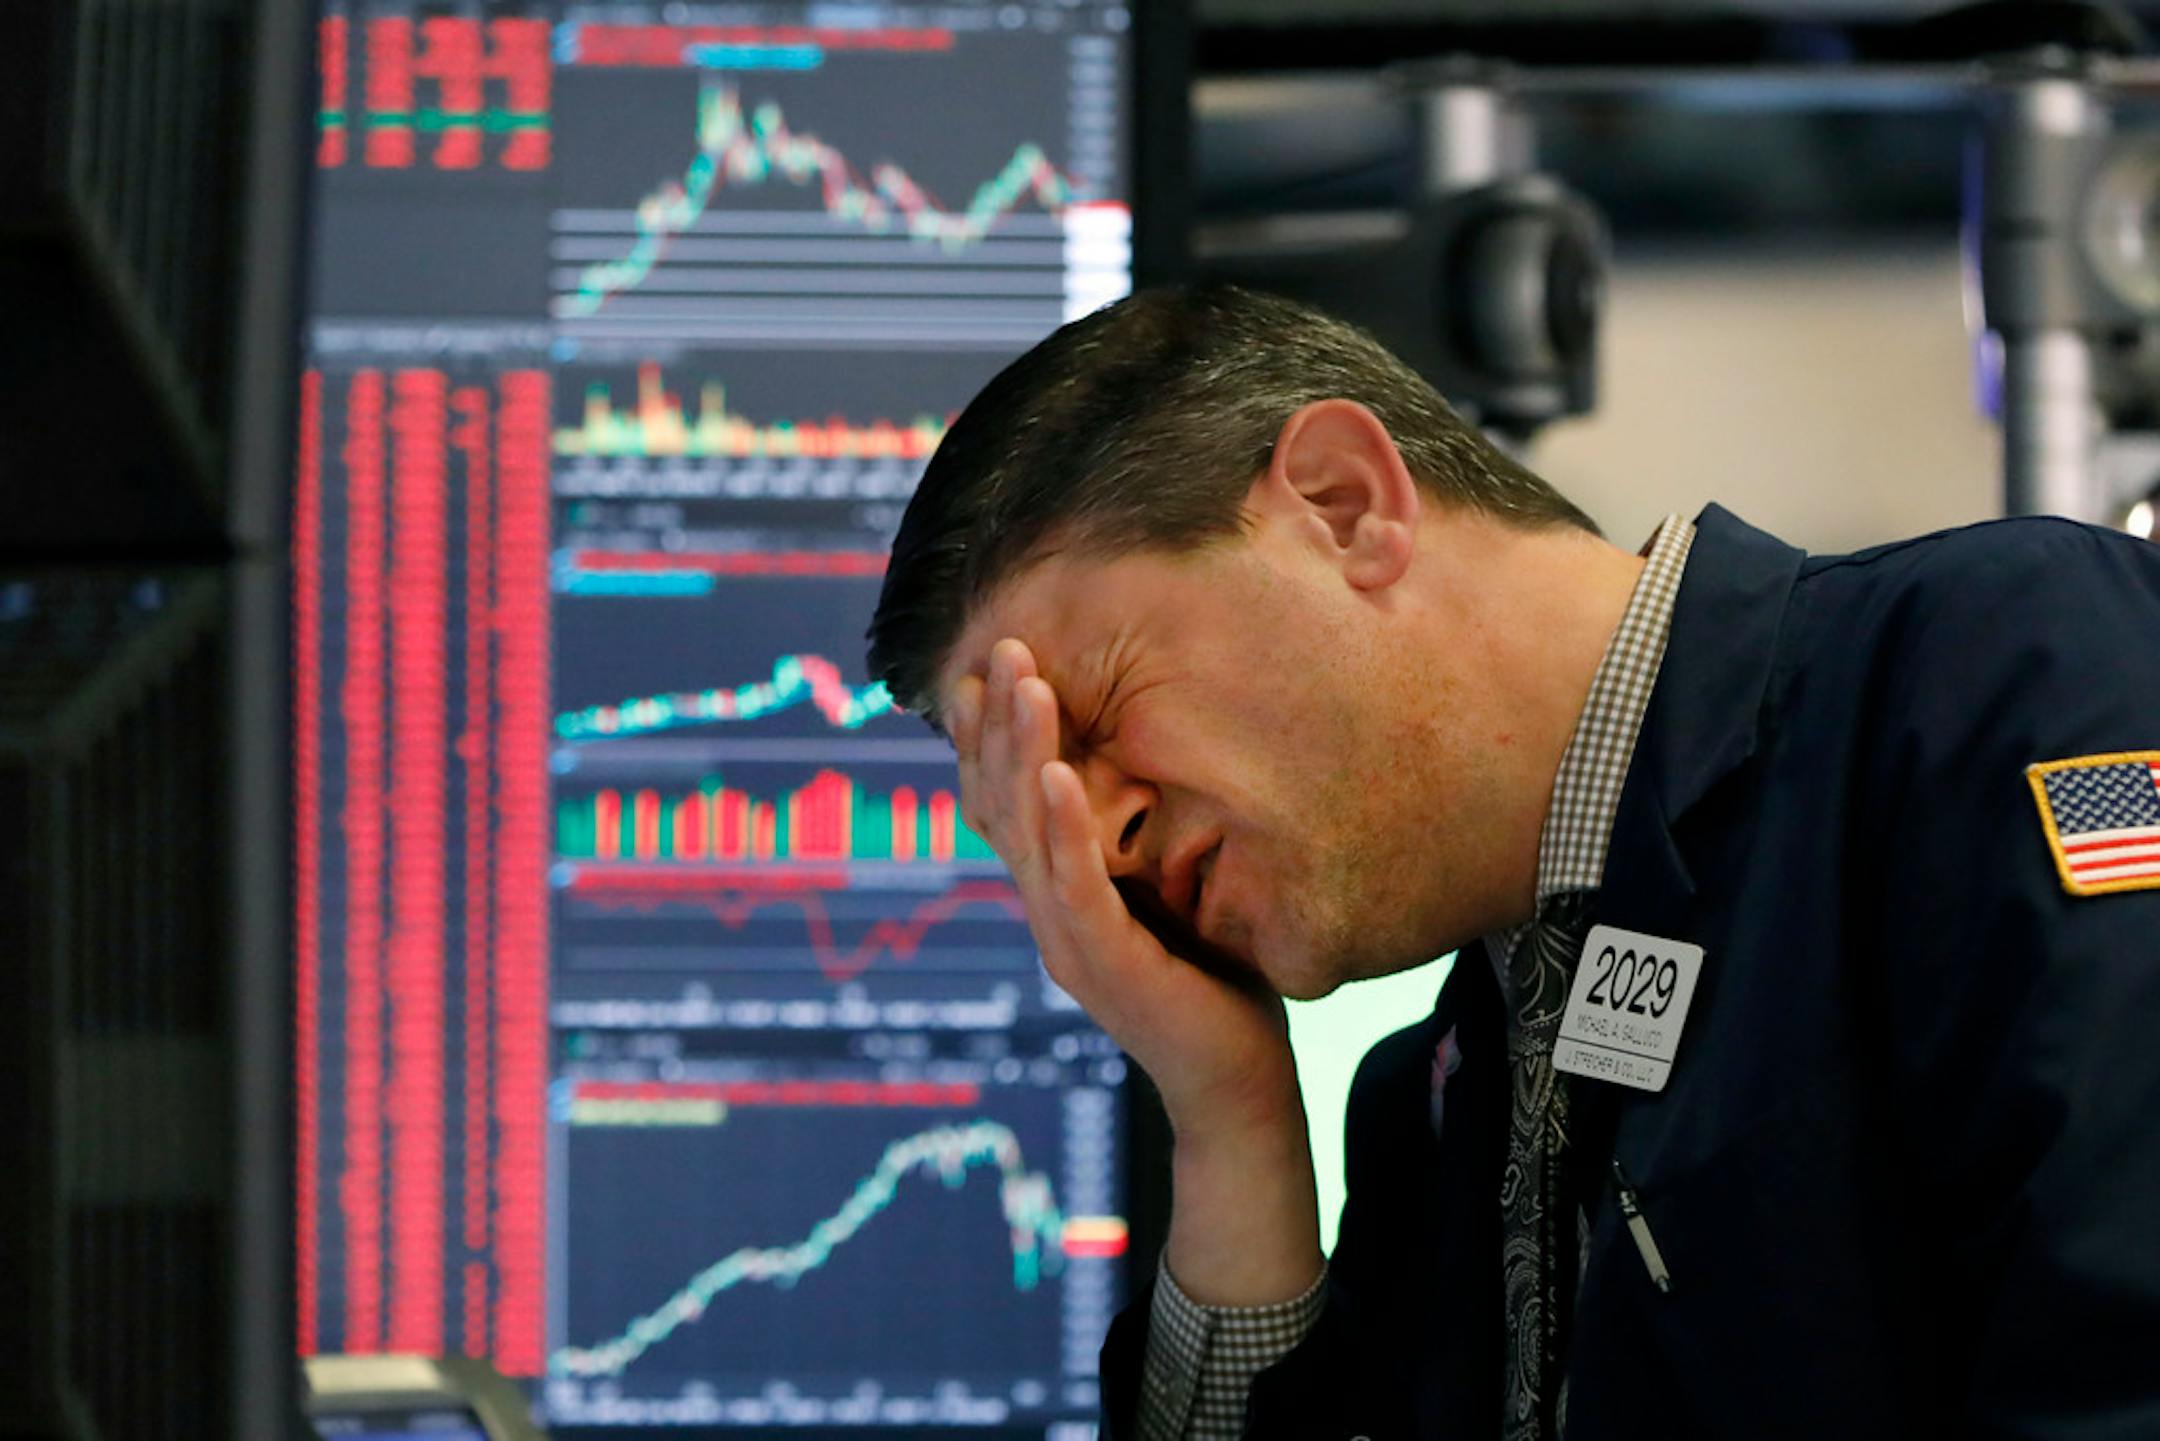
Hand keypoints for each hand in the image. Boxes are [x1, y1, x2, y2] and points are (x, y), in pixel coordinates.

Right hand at [952, 638, 1302, 1143]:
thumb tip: (1151, 762)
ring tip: (1026, 680)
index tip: (984, 665)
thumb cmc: (1217, 986)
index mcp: (1056, 895)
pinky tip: (1057, 771)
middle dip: (999, 720)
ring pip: (1028, 833)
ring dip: (1022, 750)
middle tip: (1003, 645)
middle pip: (1002, 804)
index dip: (988, 736)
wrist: (1236, 1089)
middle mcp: (1047, 914)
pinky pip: (1075, 885)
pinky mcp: (1106, 966)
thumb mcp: (1171, 893)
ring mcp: (1068, 942)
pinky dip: (1062, 825)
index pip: (1004, 803)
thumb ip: (1142, 841)